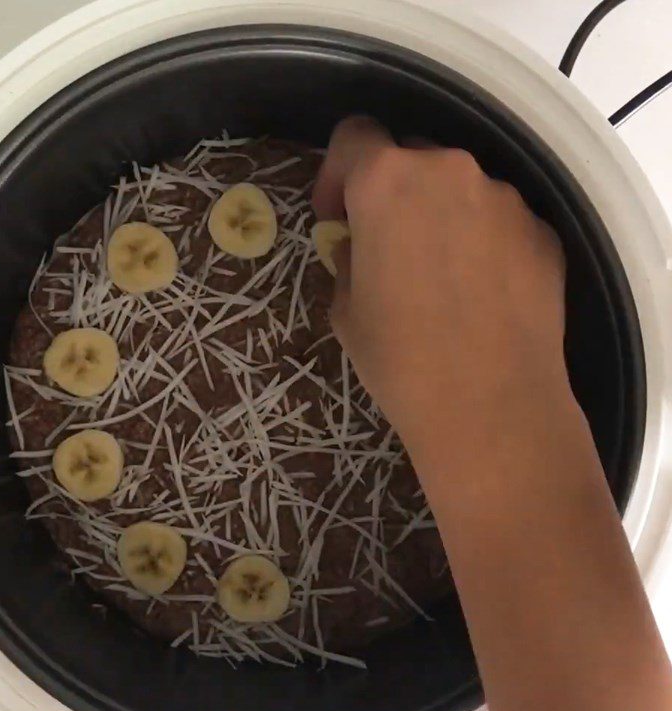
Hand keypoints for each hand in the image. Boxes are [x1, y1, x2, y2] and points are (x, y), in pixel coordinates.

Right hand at [312, 116, 568, 462]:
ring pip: (460, 190)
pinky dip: (483, 242)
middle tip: (386, 245)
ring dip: (441, 217)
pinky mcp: (543, 231)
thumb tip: (360, 249)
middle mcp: (450, 172)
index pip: (355, 136)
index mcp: (388, 182)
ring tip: (441, 278)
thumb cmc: (400, 358)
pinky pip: (499, 221)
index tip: (336, 215)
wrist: (491, 404)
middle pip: (411, 157)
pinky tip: (481, 295)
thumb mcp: (346, 311)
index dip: (336, 172)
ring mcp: (505, 198)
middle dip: (392, 193)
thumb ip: (348, 260)